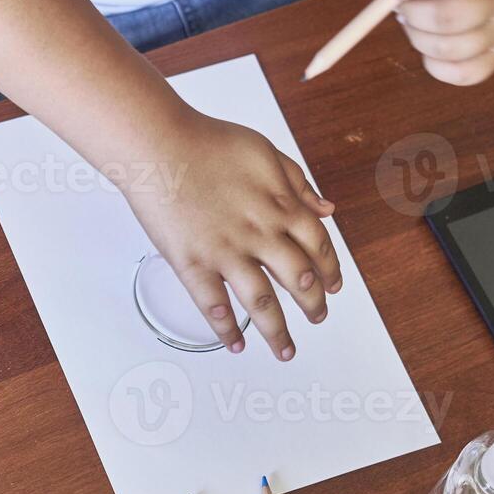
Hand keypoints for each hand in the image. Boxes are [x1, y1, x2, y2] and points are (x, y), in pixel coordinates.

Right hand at [121, 114, 341, 360]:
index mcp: (281, 206)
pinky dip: (227, 329)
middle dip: (313, 305)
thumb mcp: (265, 152)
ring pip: (262, 302)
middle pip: (299, 279)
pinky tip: (236, 344)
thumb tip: (326, 208)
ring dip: (277, 330)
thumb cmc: (208, 143)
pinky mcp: (193, 264)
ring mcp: (226, 252)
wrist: (160, 146)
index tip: (333, 286)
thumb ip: (297, 182)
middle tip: (317, 319)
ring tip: (285, 350)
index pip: (319, 245)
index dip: (330, 269)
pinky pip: (214, 306)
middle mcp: (260, 234)